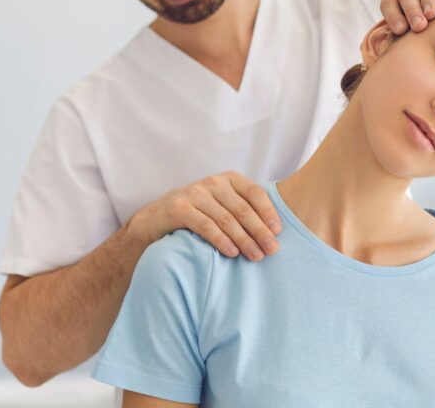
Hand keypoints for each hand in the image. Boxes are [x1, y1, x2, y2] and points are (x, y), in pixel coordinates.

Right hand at [130, 171, 280, 260]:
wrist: (155, 219)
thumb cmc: (198, 213)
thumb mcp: (222, 205)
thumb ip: (244, 209)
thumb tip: (275, 231)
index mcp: (228, 179)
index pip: (254, 193)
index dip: (268, 212)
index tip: (278, 232)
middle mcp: (213, 182)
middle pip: (242, 209)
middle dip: (260, 231)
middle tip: (272, 250)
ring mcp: (194, 193)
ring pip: (226, 219)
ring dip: (244, 239)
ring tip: (256, 255)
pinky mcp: (179, 208)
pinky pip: (205, 226)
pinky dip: (221, 240)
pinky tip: (232, 253)